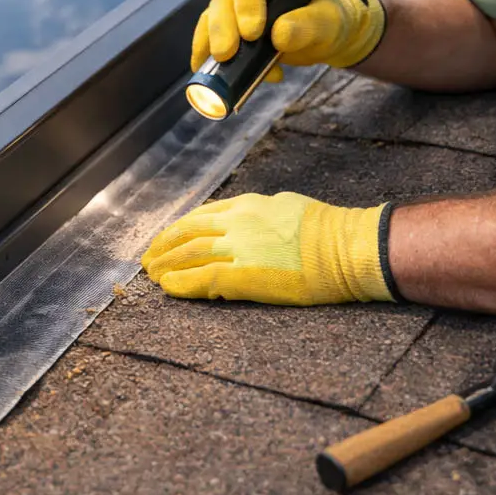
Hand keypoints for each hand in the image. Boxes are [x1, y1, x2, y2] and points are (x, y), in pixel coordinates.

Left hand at [141, 192, 395, 305]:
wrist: (346, 247)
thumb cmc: (329, 230)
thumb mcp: (287, 207)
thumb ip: (262, 213)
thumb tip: (251, 219)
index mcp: (248, 205)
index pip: (202, 215)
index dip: (180, 228)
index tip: (168, 238)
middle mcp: (237, 222)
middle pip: (187, 232)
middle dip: (164, 246)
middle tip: (148, 259)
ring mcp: (239, 247)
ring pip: (188, 254)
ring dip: (165, 265)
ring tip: (152, 275)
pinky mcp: (243, 275)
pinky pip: (202, 278)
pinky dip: (181, 284)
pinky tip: (168, 288)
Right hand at [190, 0, 386, 80]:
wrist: (323, 37)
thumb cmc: (328, 20)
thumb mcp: (327, 21)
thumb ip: (307, 25)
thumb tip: (279, 34)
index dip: (246, 3)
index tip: (253, 32)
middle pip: (224, 0)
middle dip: (222, 28)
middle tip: (226, 54)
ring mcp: (234, 7)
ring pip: (211, 20)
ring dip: (211, 45)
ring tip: (222, 69)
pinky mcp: (228, 31)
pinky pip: (210, 43)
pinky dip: (210, 61)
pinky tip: (219, 78)